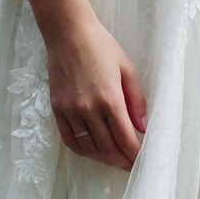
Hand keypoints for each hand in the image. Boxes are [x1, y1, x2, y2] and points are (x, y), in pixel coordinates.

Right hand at [48, 16, 147, 169]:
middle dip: (121, 160)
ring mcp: (70, 110)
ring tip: (114, 159)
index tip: (142, 161)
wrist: (68, 33)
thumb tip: (143, 128)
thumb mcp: (127, 69)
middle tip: (130, 165)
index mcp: (110, 98)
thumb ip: (137, 100)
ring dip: (103, 158)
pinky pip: (69, 139)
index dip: (134, 154)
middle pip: (107, 147)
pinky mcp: (57, 108)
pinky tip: (92, 150)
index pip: (124, 138)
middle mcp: (88, 108)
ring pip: (88, 147)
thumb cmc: (101, 47)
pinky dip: (82, 150)